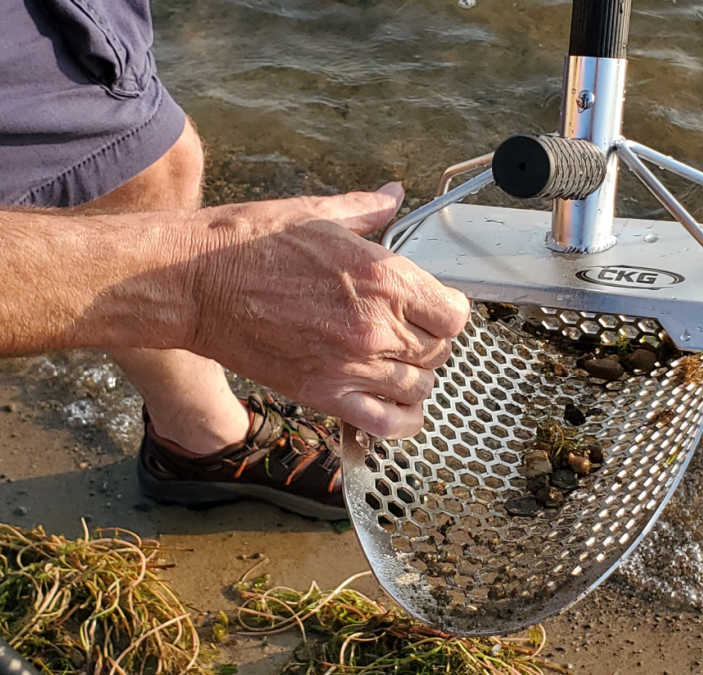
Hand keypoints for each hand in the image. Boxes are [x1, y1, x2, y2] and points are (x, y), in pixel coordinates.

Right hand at [186, 183, 469, 437]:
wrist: (193, 283)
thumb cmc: (250, 243)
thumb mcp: (315, 213)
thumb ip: (366, 211)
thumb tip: (393, 194)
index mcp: (384, 278)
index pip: (455, 314)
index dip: (448, 311)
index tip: (432, 306)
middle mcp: (377, 326)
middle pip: (440, 351)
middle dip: (430, 341)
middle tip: (406, 331)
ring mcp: (353, 366)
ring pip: (420, 388)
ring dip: (415, 377)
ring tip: (395, 362)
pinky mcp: (324, 395)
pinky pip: (387, 423)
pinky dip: (401, 420)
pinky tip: (396, 405)